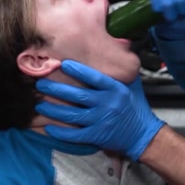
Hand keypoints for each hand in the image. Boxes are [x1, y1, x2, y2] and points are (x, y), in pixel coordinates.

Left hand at [34, 60, 164, 160]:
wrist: (143, 135)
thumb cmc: (136, 107)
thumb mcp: (132, 85)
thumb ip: (121, 71)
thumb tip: (114, 48)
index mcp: (116, 89)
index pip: (94, 78)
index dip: (78, 70)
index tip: (63, 64)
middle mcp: (108, 104)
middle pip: (78, 95)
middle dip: (56, 89)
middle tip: (41, 83)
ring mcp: (102, 121)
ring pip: (72, 114)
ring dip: (54, 110)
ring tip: (40, 104)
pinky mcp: (97, 136)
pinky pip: (75, 135)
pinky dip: (61, 132)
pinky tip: (48, 127)